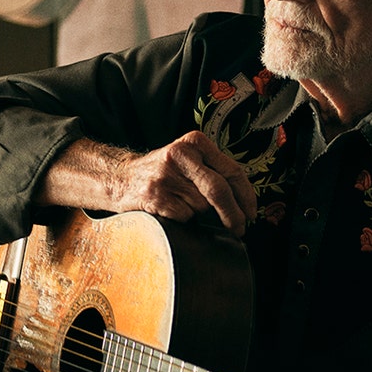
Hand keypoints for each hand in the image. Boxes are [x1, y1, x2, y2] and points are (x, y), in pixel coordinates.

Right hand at [40, 133, 257, 236]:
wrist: (120, 178)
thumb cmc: (163, 173)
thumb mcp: (188, 160)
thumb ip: (214, 171)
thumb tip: (245, 203)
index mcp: (195, 142)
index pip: (232, 170)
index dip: (246, 196)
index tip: (251, 213)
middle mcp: (180, 154)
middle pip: (219, 190)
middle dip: (233, 214)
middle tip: (240, 228)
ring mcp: (165, 175)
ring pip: (201, 206)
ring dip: (199, 214)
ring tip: (183, 203)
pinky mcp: (154, 196)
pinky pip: (184, 216)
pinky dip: (183, 219)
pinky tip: (171, 209)